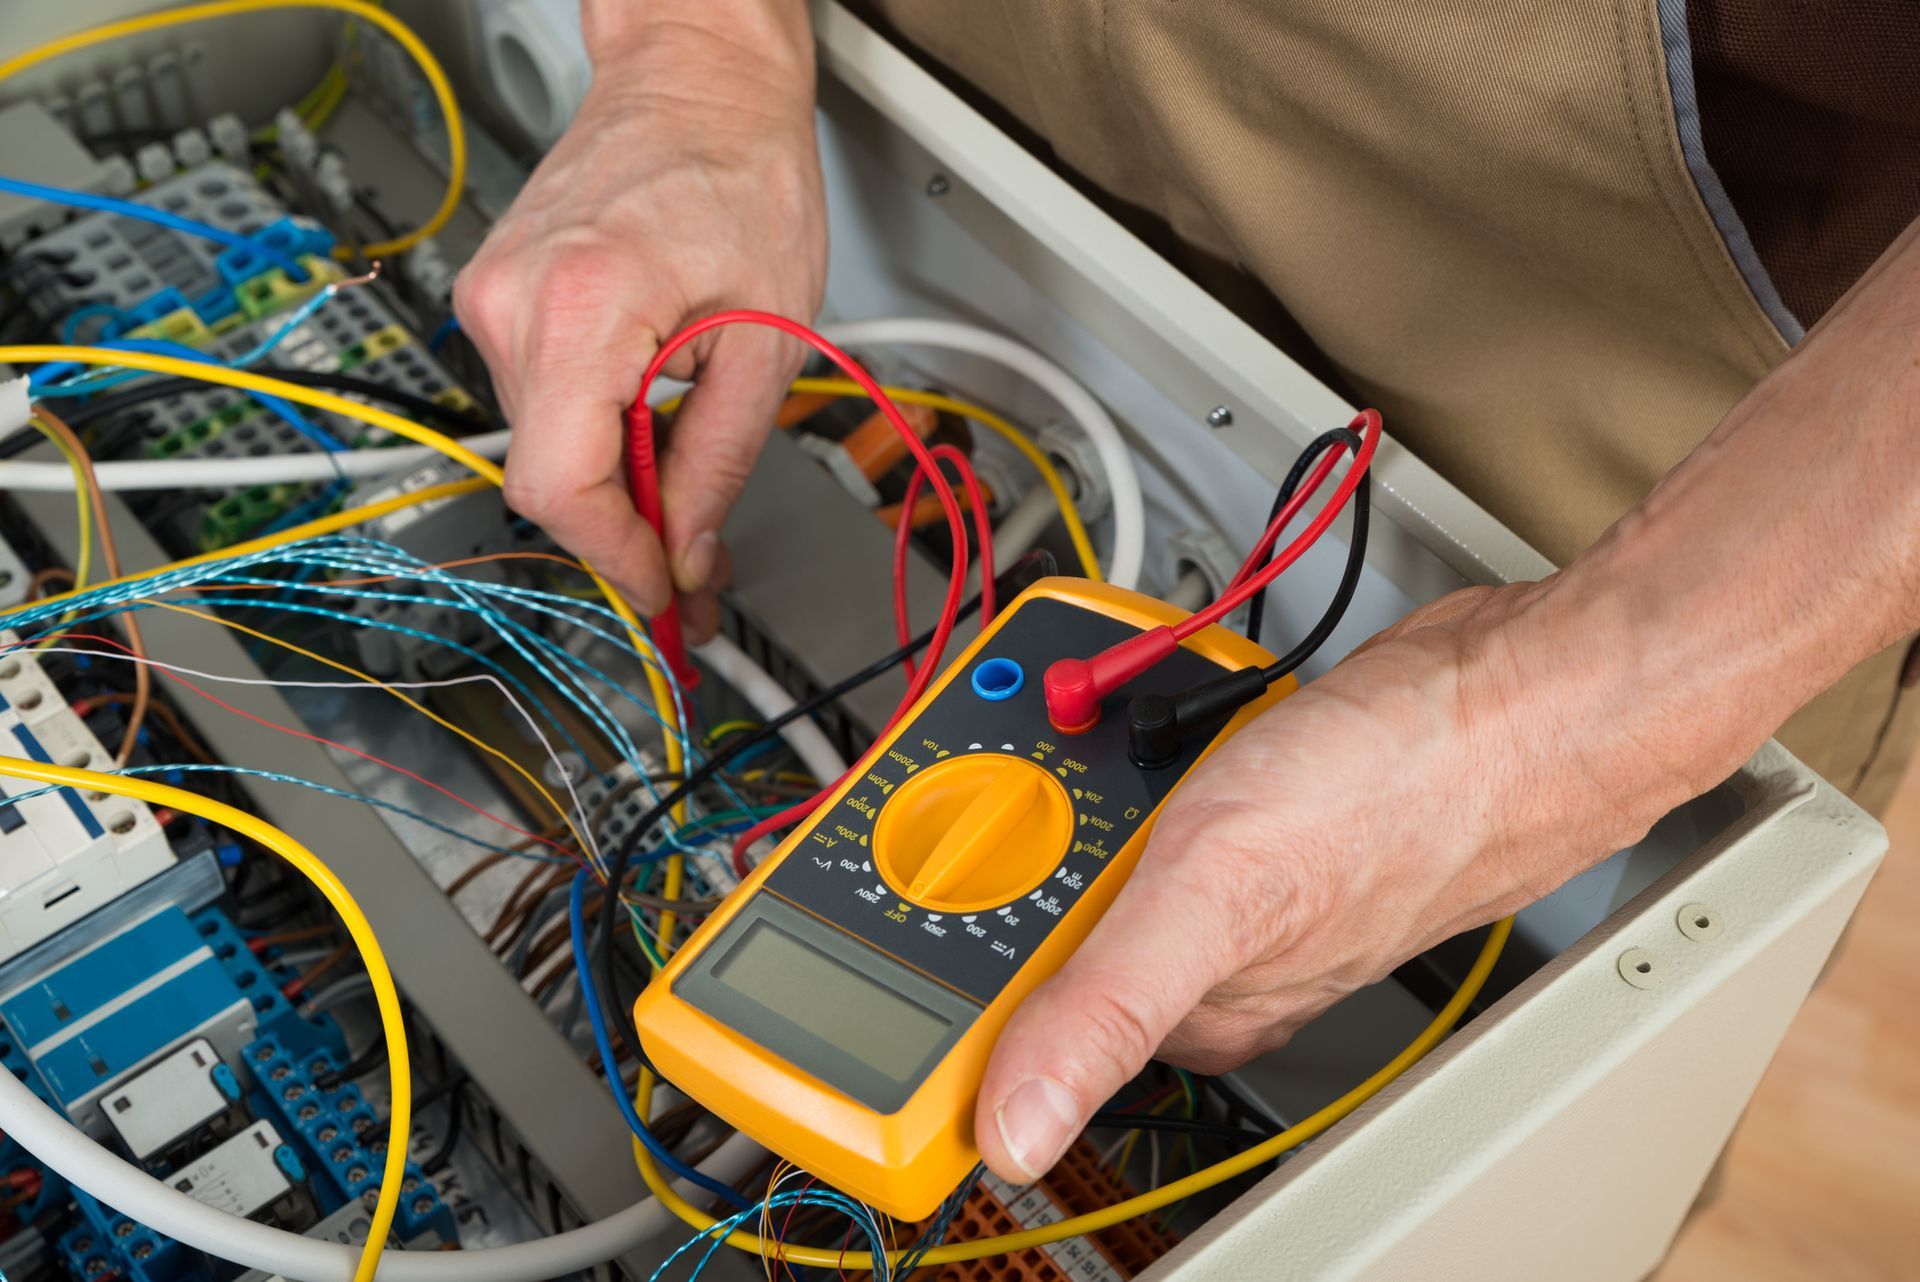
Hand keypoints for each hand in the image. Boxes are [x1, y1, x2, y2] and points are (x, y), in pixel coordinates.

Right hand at [454, 2, 824, 632]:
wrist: (695, 84)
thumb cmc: (739, 175)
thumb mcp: (767, 338)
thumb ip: (722, 458)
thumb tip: (691, 549)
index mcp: (584, 304)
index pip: (562, 484)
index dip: (616, 556)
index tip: (662, 590)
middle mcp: (514, 301)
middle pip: (548, 475)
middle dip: (625, 531)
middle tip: (693, 566)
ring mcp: (492, 295)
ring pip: (542, 445)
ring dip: (613, 482)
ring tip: (683, 479)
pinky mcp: (496, 296)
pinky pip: (539, 400)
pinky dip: (594, 432)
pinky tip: (646, 424)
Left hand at [973, 579, 1710, 1181]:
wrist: (1513, 688)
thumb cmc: (1398, 792)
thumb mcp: (1214, 893)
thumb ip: (1104, 1009)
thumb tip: (1011, 1130)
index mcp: (1188, 1013)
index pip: (1023, 1025)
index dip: (951, 966)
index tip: (902, 893)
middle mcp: (1198, 958)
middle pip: (1041, 915)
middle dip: (1009, 840)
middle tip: (1026, 779)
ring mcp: (1221, 878)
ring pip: (1088, 839)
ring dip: (1067, 780)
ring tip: (1104, 734)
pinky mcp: (1242, 807)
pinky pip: (1141, 780)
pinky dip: (1122, 746)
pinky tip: (1149, 721)